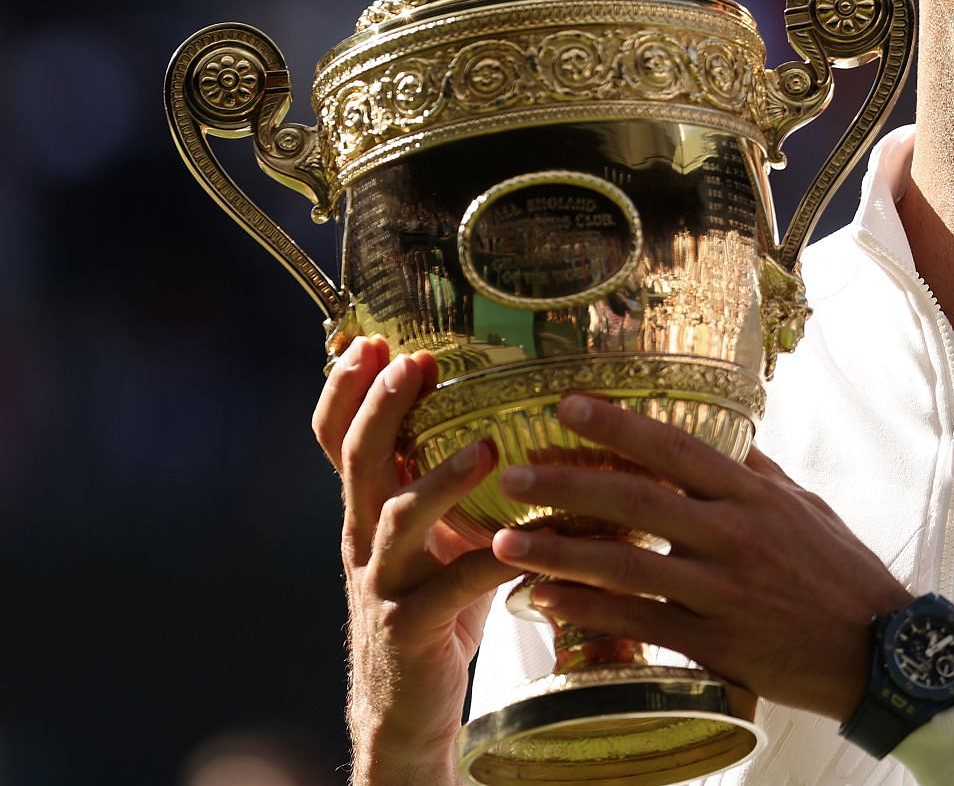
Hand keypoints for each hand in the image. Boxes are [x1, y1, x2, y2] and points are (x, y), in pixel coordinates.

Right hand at [312, 335, 522, 782]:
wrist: (406, 708)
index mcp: (368, 509)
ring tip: (486, 447)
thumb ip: (449, 485)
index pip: (337, 438)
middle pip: (361, 461)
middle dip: (383, 407)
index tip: (371, 340)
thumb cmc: (435, 608)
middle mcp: (364, 539)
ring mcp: (383, 584)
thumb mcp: (432, 537)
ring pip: (399, 519)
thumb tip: (509, 409)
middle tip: (414, 363)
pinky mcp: (412, 629)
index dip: (346, 389)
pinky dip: (488, 563)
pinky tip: (523, 546)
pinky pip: (452, 588)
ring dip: (441, 479)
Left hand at [490, 393, 913, 722]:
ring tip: (504, 543)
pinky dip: (588, 611)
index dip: (620, 426)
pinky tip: (546, 601)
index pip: (678, 448)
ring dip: (560, 553)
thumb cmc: (844, 575)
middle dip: (569, 485)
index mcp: (756, 497)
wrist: (882, 653)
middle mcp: (734, 538)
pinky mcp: (716, 645)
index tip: (568, 405)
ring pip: (626, 568)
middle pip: (639, 503)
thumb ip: (757, 475)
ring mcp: (722, 593)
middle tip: (513, 475)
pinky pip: (639, 624)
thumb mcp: (806, 508)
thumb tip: (721, 435)